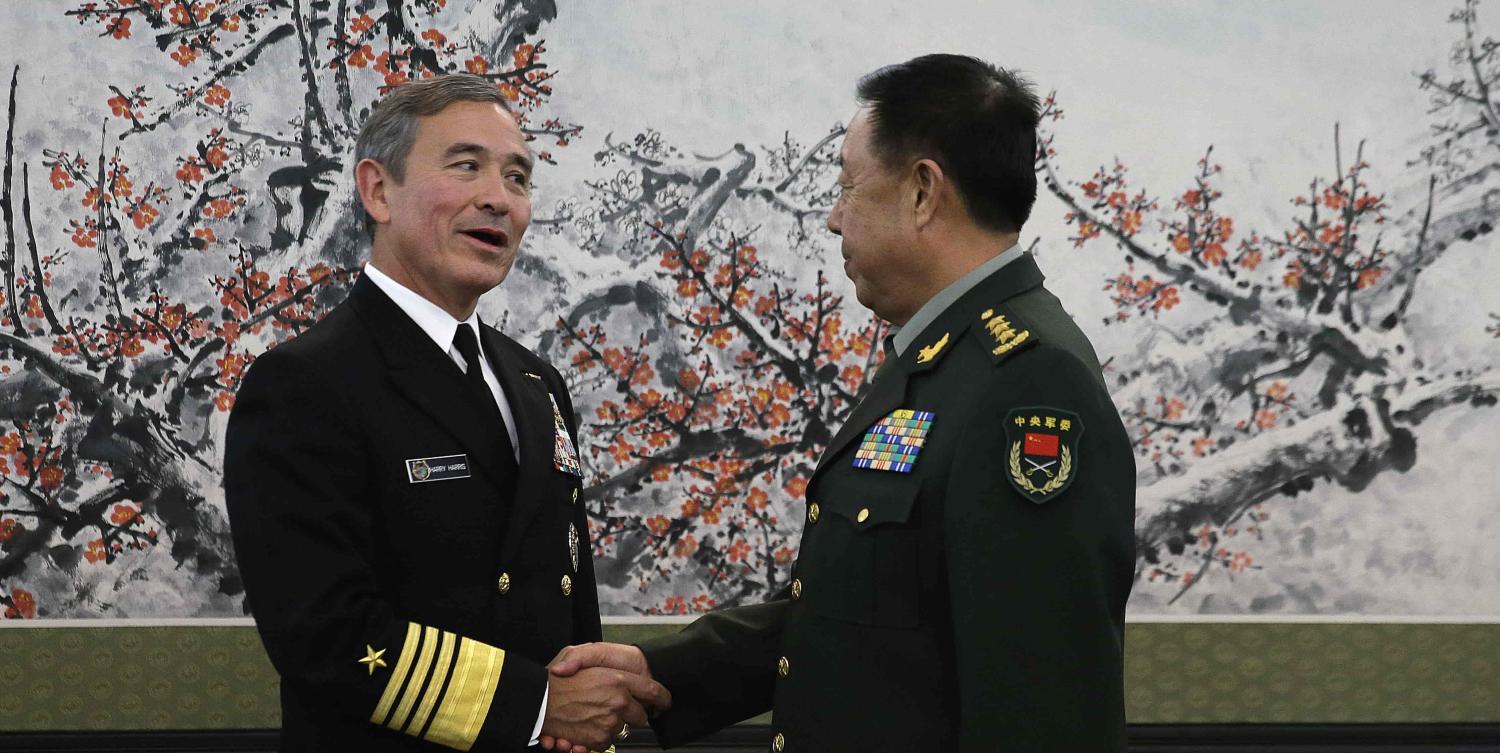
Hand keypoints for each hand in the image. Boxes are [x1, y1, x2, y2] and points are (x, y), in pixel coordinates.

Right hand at [539, 643, 664, 751]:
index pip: (653, 691)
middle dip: (633, 714)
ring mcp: (608, 722)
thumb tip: (620, 672)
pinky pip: (607, 743)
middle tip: (618, 709)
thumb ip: (597, 657)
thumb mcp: (577, 652)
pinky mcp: (598, 739)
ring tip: (595, 716)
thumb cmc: (556, 677)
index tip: (664, 702)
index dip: (662, 698)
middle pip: (641, 716)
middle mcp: (617, 702)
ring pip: (624, 730)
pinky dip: (599, 738)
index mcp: (617, 679)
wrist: (536, 700)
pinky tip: (587, 727)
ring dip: (614, 726)